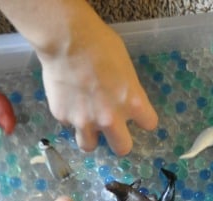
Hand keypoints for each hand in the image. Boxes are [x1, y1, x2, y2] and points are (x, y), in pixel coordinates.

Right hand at [37, 12, 158, 154]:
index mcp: (132, 102)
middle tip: (113, 130)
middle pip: (122, 149)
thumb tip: (121, 99)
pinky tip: (67, 96)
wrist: (65, 40)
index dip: (143, 119)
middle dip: (118, 141)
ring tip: (86, 120)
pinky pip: (68, 123)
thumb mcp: (124, 67)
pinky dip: (69, 114)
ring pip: (89, 146)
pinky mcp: (63, 116)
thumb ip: (126, 90)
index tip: (138, 116)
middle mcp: (111, 118)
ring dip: (90, 136)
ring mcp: (85, 120)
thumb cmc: (100, 44)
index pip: (149, 124)